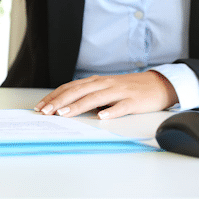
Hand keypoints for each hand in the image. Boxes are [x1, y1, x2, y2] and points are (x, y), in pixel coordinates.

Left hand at [34, 71, 178, 118]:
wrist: (157, 84)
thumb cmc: (126, 89)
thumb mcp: (104, 89)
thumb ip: (87, 95)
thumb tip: (63, 107)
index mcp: (95, 81)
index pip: (69, 88)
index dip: (54, 96)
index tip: (40, 107)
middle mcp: (104, 84)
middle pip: (78, 91)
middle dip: (60, 102)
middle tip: (46, 112)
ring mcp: (119, 91)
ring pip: (95, 98)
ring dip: (78, 106)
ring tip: (64, 114)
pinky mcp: (134, 101)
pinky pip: (122, 106)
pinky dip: (112, 111)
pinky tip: (102, 117)